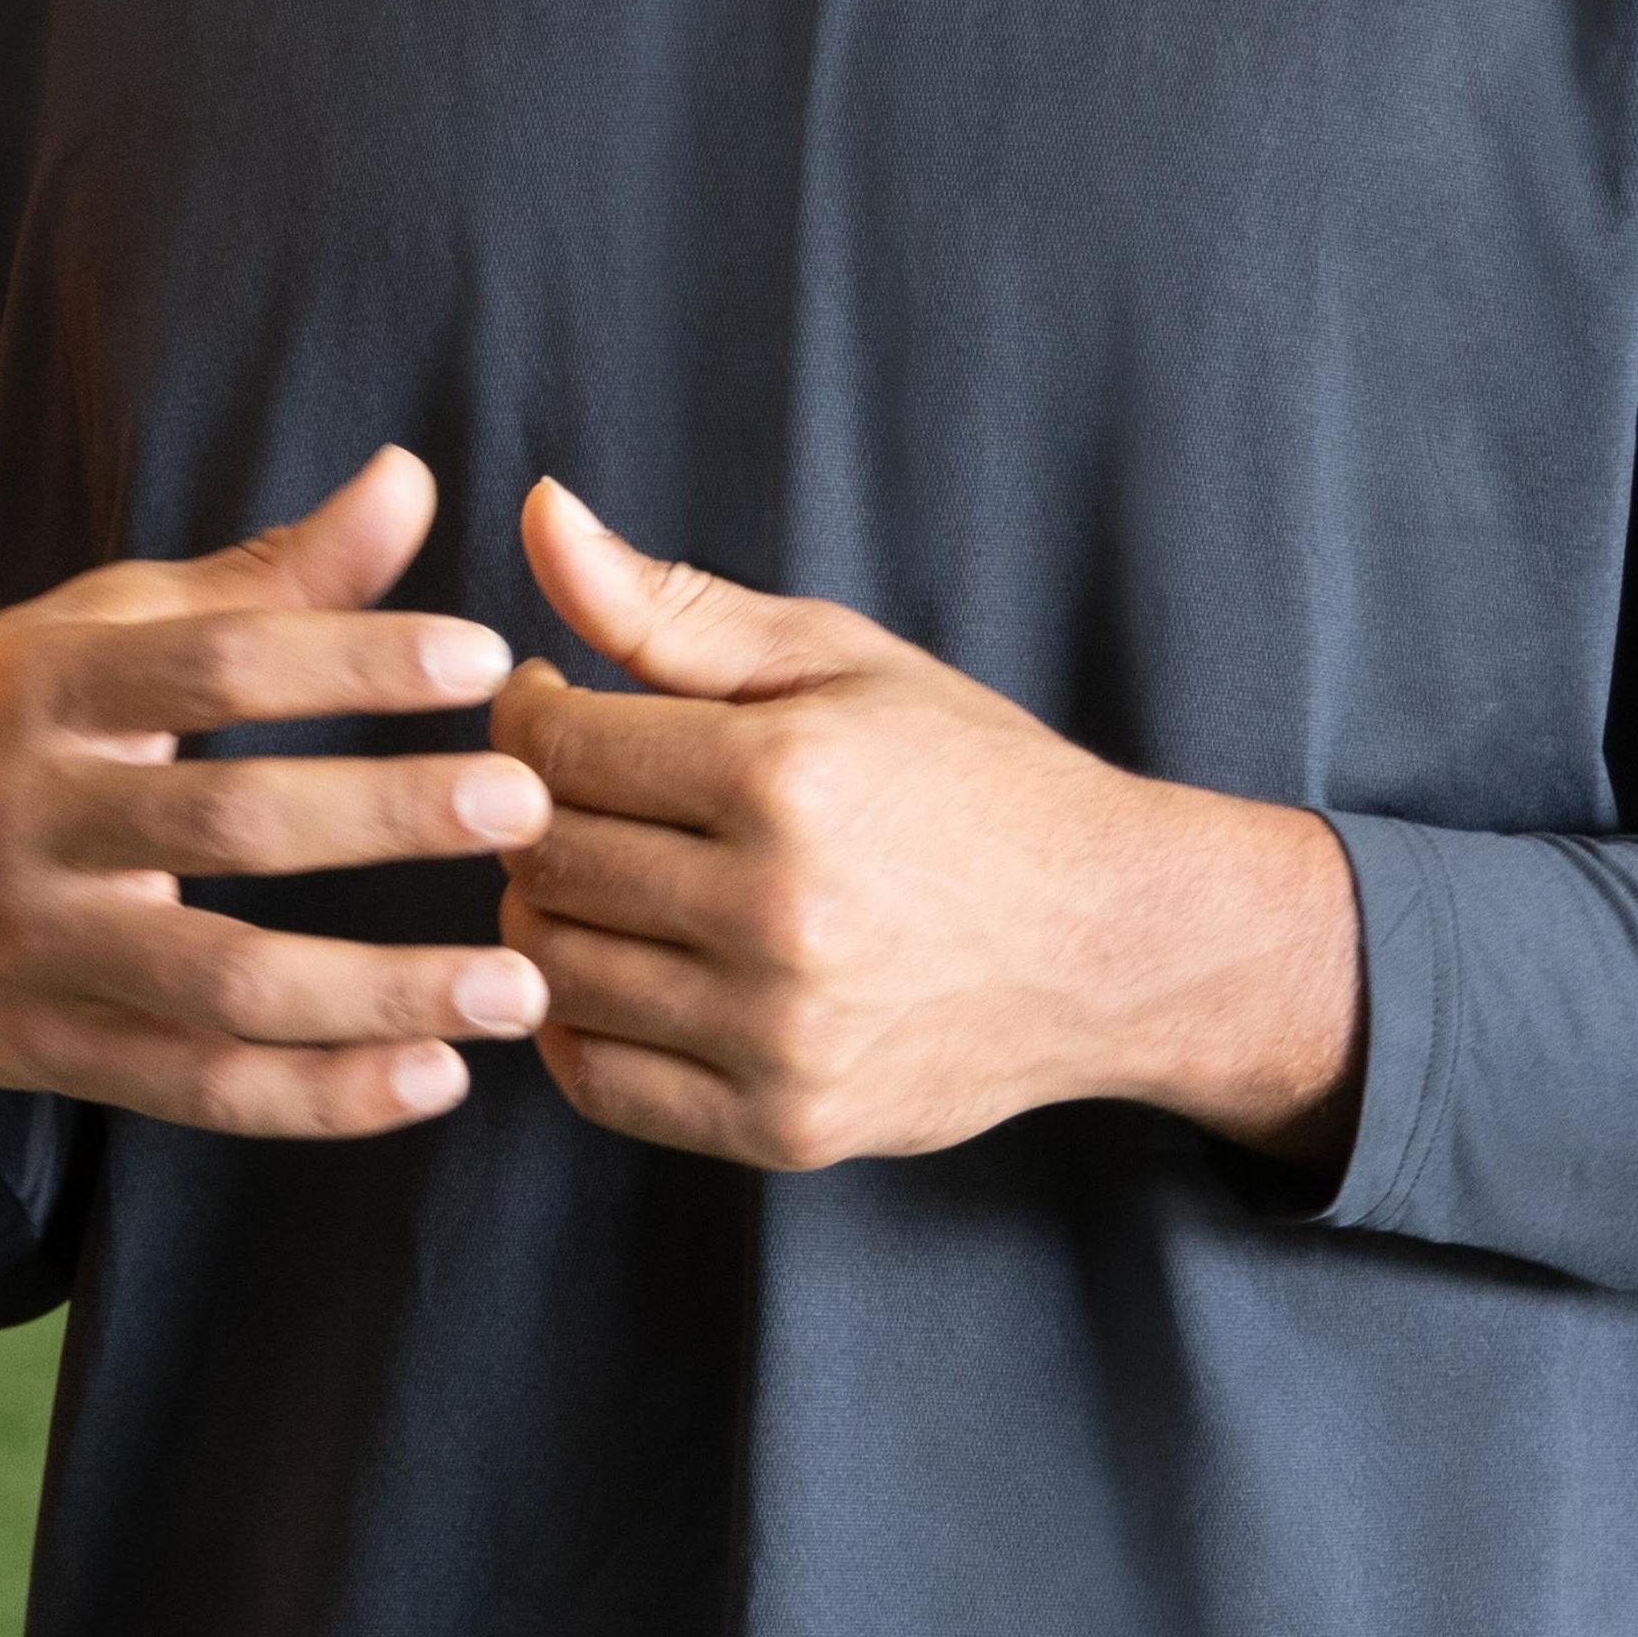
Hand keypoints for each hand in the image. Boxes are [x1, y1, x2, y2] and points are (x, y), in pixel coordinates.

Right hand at [0, 446, 554, 1146]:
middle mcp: (34, 817)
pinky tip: (432, 1079)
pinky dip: (318, 1097)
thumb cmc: (3, 727)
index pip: (215, 663)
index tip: (482, 656)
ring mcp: (36, 947)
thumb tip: (411, 479)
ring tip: (522, 988)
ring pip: (222, 983)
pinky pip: (197, 1091)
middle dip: (389, 815)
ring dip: (380, 990)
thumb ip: (268, 579)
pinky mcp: (46, 1053)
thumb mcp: (104, 632)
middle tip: (531, 806)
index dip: (351, 658)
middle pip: (230, 820)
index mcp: (52, 687)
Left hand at [495, 480, 1356, 1171]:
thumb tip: (538, 510)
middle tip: (575, 792)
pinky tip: (619, 966)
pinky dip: (575, 1026)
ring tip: (600, 872)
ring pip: (553, 970)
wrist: (1112, 941)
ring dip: (545, 915)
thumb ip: (669, 605)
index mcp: (785, 775)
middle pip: (543, 857)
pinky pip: (599, 1082)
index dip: (525, 714)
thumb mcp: (836, 660)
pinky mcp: (785, 1126)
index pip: (551, 745)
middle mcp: (779, 911)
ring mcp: (781, 1033)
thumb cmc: (968, 779)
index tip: (553, 704)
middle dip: (526, 813)